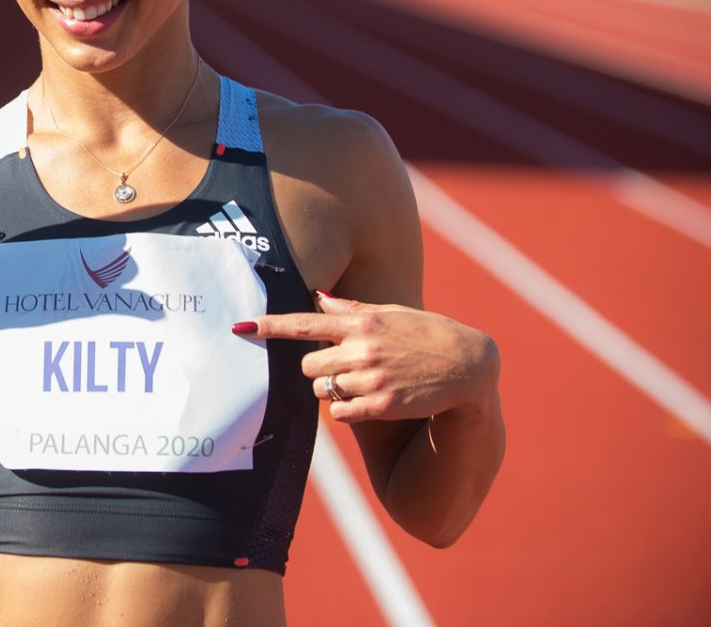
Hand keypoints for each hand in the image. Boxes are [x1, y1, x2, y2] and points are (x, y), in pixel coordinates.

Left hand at [236, 293, 499, 424]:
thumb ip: (351, 309)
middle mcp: (361, 349)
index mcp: (360, 323)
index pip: (303, 322)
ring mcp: (371, 379)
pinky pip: (340, 413)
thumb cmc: (427, 334)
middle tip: (341, 366)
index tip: (241, 326)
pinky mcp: (381, 406)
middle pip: (306, 365)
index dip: (269, 326)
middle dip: (315, 368)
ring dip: (333, 388)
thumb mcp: (391, 314)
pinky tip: (369, 399)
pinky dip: (347, 409)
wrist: (469, 365)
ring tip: (364, 381)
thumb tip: (317, 296)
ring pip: (323, 389)